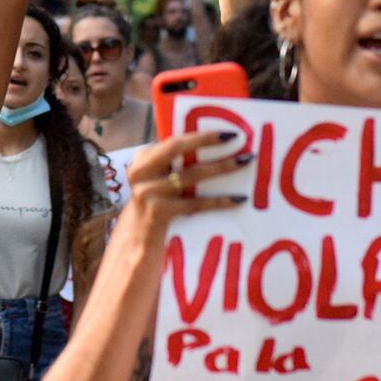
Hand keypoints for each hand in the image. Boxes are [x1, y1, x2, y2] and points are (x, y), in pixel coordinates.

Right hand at [114, 130, 250, 253]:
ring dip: (221, 166)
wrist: (136, 247)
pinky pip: (195, 202)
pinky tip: (238, 199)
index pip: (173, 141)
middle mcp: (140, 173)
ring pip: (190, 175)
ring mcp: (146, 192)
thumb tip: (213, 150)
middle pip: (175, 148)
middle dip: (206, 140)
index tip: (227, 132)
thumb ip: (173, 169)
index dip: (200, 135)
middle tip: (235, 137)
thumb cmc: (156, 213)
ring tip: (244, 161)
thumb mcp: (157, 187)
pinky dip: (219, 200)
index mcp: (141, 162)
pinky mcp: (157, 213)